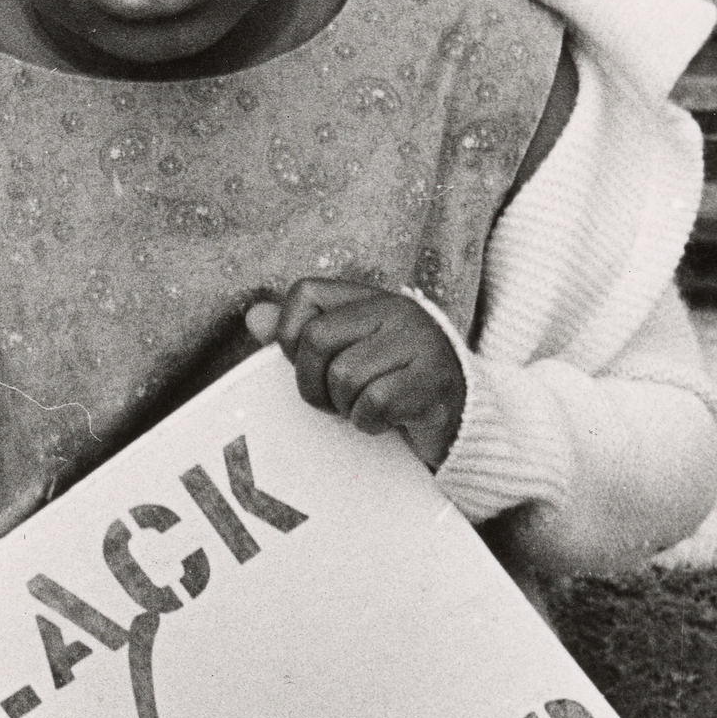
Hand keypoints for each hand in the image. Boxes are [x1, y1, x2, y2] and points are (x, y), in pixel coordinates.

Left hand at [246, 281, 465, 468]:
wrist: (463, 422)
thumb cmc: (395, 388)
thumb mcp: (348, 355)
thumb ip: (301, 335)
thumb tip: (253, 317)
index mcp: (371, 299)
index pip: (304, 294)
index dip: (290, 337)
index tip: (311, 366)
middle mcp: (397, 311)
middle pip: (317, 339)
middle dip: (313, 384)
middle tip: (335, 401)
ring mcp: (419, 344)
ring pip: (344, 376)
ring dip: (346, 407)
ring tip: (366, 408)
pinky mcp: (433, 382)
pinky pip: (374, 404)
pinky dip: (370, 423)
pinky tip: (388, 421)